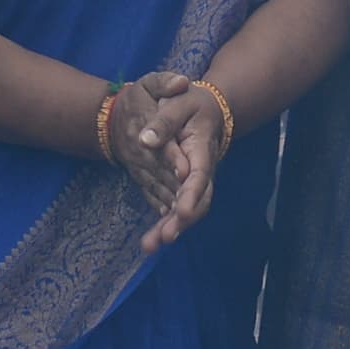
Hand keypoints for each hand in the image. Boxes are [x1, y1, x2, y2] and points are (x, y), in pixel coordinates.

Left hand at [112, 72, 226, 249]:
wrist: (204, 107)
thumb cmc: (190, 102)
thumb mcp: (178, 102)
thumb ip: (163, 121)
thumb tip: (145, 140)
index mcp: (201, 148)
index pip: (200, 173)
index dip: (192, 193)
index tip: (181, 211)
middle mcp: (201, 169)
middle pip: (199, 199)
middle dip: (182, 220)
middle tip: (165, 237)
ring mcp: (193, 180)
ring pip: (188, 209)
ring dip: (171, 228)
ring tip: (150, 246)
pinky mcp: (183, 186)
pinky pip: (176, 208)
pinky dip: (165, 225)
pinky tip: (151, 242)